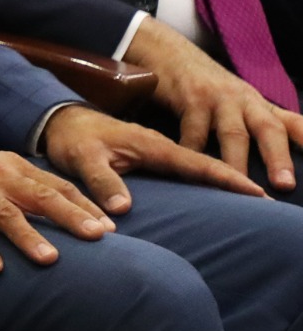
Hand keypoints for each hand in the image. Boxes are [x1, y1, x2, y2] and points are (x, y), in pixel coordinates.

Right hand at [0, 133, 110, 273]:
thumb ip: (23, 187)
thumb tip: (61, 212)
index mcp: (13, 166)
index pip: (57, 185)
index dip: (85, 205)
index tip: (111, 227)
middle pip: (41, 196)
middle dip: (72, 216)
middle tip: (99, 237)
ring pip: (6, 213)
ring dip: (29, 236)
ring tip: (51, 259)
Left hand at [41, 100, 269, 213]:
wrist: (60, 121)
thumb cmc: (72, 139)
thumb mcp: (81, 158)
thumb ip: (102, 180)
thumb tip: (123, 209)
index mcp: (151, 145)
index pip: (198, 163)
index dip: (228, 178)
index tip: (257, 191)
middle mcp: (161, 147)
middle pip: (208, 166)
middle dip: (239, 181)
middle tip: (270, 200)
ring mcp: (159, 152)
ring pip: (200, 168)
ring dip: (226, 181)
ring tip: (254, 201)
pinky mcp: (152, 159)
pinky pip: (186, 171)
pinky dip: (206, 181)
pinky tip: (218, 198)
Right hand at [126, 20, 302, 189]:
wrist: (169, 53)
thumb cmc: (208, 89)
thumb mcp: (240, 105)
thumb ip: (260, 129)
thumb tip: (277, 166)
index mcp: (262, 107)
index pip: (295, 126)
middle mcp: (247, 101)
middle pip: (270, 130)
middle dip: (279, 158)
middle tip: (285, 185)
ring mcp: (220, 98)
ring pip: (233, 134)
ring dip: (238, 162)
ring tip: (241, 187)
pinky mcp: (191, 97)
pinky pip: (193, 132)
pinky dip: (192, 152)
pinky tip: (192, 171)